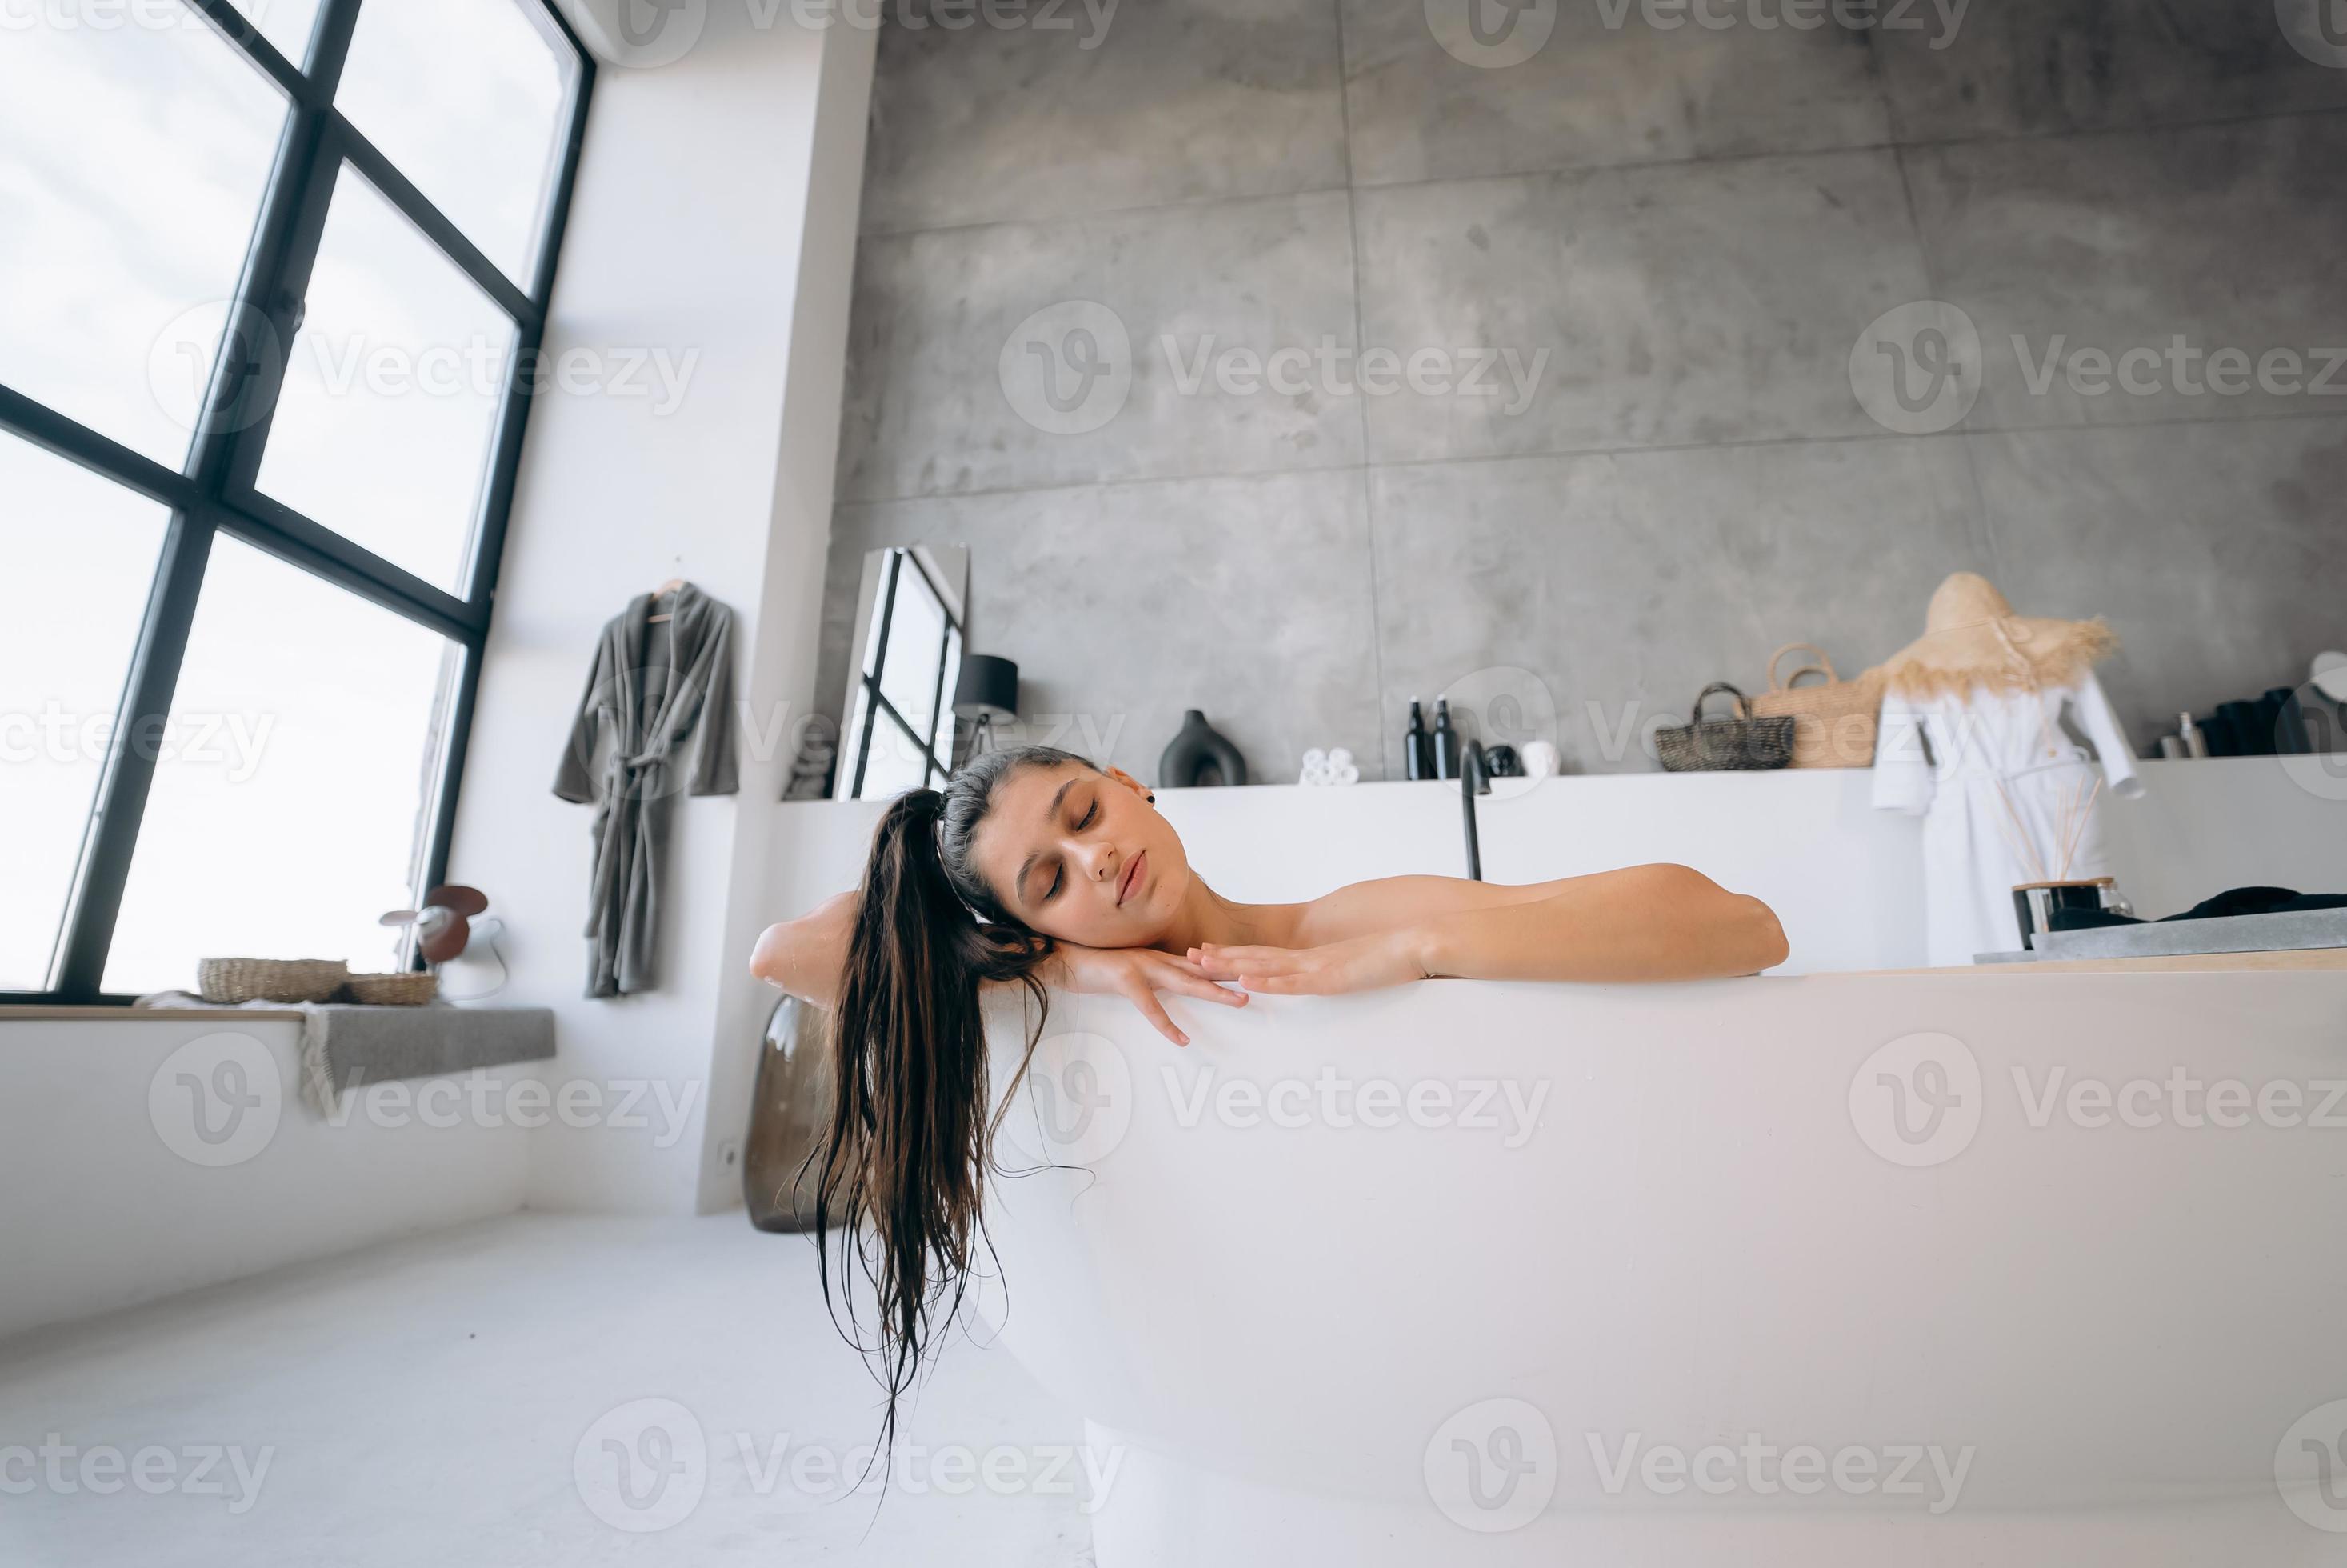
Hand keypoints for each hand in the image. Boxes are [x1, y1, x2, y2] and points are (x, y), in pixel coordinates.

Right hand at [1046, 944, 1246, 1045]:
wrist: (1061, 958)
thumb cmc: (1095, 967)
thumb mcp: (1131, 972)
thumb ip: (1153, 976)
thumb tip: (1175, 985)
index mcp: (1159, 958)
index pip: (1200, 962)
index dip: (1227, 967)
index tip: (1253, 973)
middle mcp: (1155, 959)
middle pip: (1201, 968)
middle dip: (1232, 977)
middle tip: (1260, 986)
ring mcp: (1141, 966)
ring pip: (1184, 980)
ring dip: (1213, 992)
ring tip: (1237, 1003)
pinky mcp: (1123, 979)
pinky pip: (1149, 1006)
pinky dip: (1166, 1024)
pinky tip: (1181, 1039)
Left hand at [1187, 930, 1430, 995]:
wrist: (1421, 944)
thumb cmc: (1397, 959)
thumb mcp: (1362, 970)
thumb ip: (1345, 974)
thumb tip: (1337, 982)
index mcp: (1316, 958)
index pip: (1268, 956)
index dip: (1237, 955)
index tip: (1210, 954)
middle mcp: (1311, 959)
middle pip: (1258, 957)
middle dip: (1222, 958)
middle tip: (1188, 956)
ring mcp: (1319, 967)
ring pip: (1267, 966)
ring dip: (1233, 965)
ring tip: (1202, 964)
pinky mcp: (1332, 978)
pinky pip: (1294, 982)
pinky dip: (1268, 981)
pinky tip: (1246, 980)